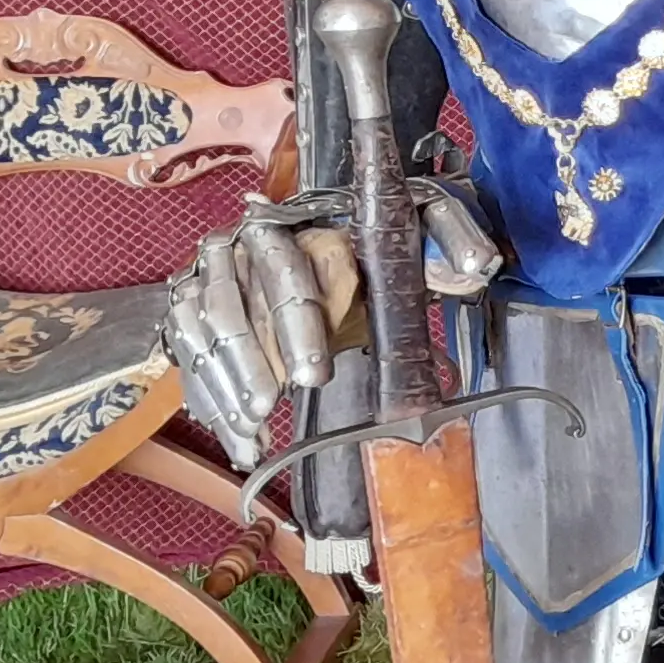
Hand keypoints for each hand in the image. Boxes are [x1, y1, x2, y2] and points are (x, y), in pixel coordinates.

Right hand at [164, 187, 495, 463]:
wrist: (302, 244)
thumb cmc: (361, 252)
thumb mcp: (407, 238)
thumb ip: (445, 246)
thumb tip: (478, 269)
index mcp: (293, 224)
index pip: (290, 269)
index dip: (300, 325)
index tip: (315, 376)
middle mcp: (239, 244)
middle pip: (235, 303)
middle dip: (254, 360)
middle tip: (273, 406)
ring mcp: (206, 275)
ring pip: (205, 328)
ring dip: (227, 382)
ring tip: (254, 425)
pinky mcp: (185, 306)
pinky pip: (187, 353)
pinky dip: (211, 398)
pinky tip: (239, 437)